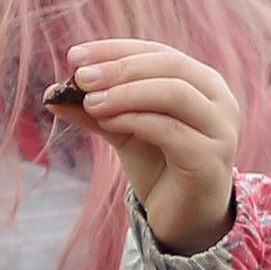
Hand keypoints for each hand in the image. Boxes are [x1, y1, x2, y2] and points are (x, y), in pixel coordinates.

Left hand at [66, 37, 239, 251]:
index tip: (75, 56)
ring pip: (174, 93)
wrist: (184, 220)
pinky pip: (171, 130)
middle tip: (81, 77)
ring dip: (126, 93)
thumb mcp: (123, 130)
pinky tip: (108, 123)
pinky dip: (136, 119)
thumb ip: (96, 110)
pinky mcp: (210, 160)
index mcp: (203, 83)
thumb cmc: (159, 168)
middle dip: (120, 68)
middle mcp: (220, 100)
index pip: (158, 52)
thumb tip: (50, 95)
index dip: (116, 50)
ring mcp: (220, 130)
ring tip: (90, 102)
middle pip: (169, 66)